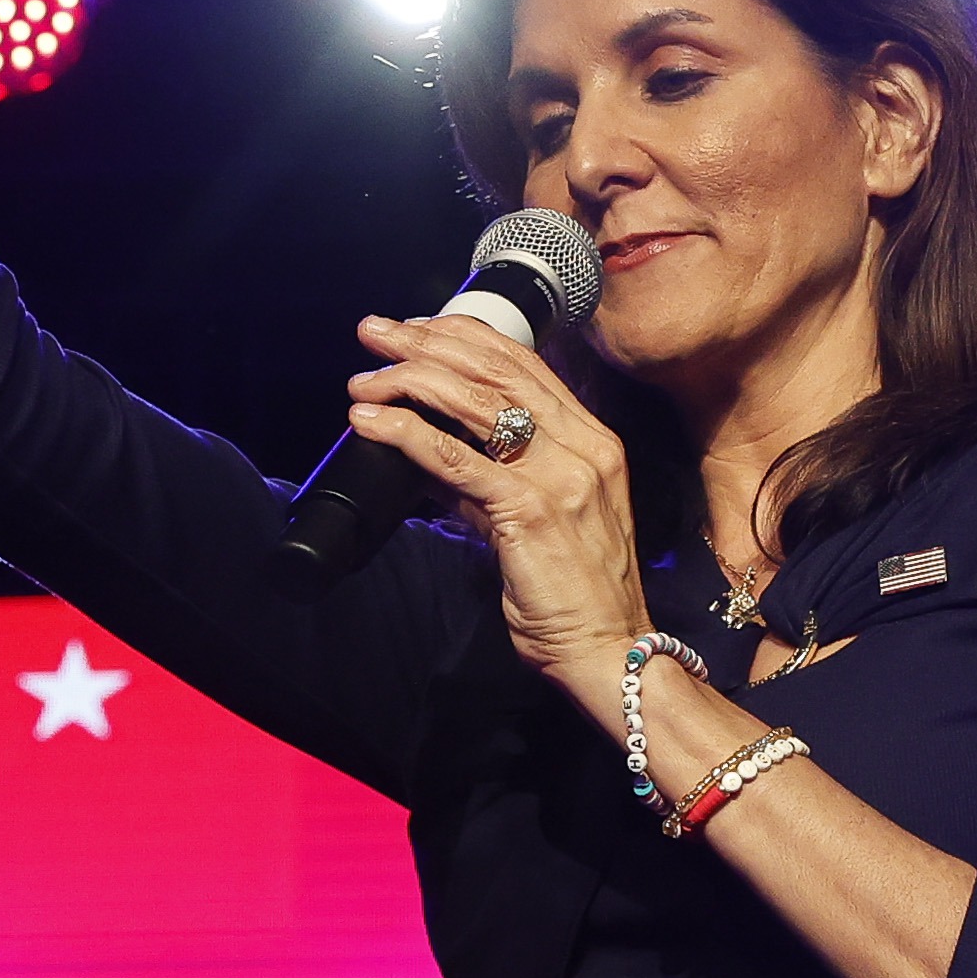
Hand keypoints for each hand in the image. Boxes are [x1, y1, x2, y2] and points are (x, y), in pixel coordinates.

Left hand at [343, 307, 649, 704]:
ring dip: (410, 379)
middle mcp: (583, 447)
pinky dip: (406, 432)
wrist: (612, 649)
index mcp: (593, 442)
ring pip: (476, 401)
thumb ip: (490, 485)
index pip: (524, 365)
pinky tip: (370, 423)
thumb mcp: (537, 522)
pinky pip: (456, 458)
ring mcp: (560, 475)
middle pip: (495, 370)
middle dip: (427, 342)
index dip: (465, 336)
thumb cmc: (577, 596)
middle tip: (375, 332)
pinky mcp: (530, 509)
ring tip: (364, 379)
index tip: (417, 328)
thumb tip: (432, 458)